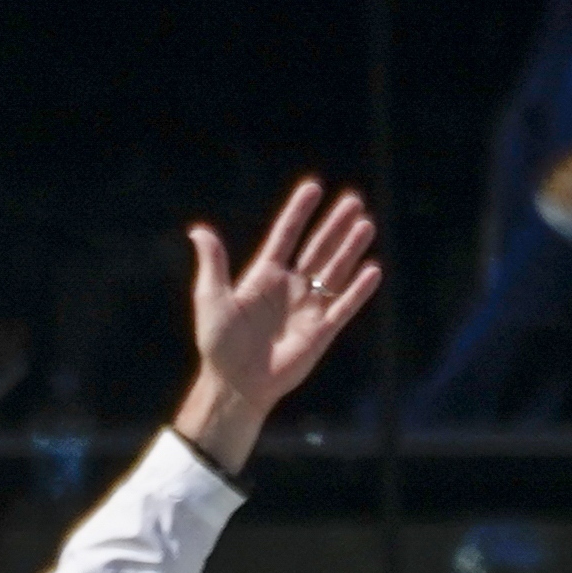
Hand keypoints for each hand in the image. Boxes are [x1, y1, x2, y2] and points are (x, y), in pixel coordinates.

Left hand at [172, 178, 382, 478]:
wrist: (235, 386)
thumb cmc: (218, 344)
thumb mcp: (211, 298)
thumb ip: (212, 263)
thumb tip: (198, 230)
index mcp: (264, 276)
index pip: (286, 235)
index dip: (298, 212)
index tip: (313, 186)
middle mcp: (289, 287)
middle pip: (317, 248)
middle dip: (334, 225)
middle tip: (353, 200)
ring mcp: (307, 308)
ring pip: (334, 272)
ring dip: (350, 249)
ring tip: (365, 225)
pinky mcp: (320, 332)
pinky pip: (343, 307)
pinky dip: (357, 290)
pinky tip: (372, 270)